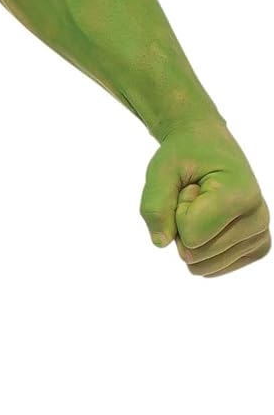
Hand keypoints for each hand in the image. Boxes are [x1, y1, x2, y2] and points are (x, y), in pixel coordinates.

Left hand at [140, 115, 268, 275]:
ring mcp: (260, 237)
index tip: (190, 185)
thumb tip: (160, 242)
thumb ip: (155, 204)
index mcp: (240, 195)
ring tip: (204, 204)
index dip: (177, 209)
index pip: (189, 233)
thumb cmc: (186, 155)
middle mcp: (258, 219)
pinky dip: (202, 245)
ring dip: (191, 234)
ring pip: (202, 264)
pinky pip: (212, 268)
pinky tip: (212, 219)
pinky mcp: (256, 248)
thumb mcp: (162, 168)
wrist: (209, 145)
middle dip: (182, 222)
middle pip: (194, 253)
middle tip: (196, 193)